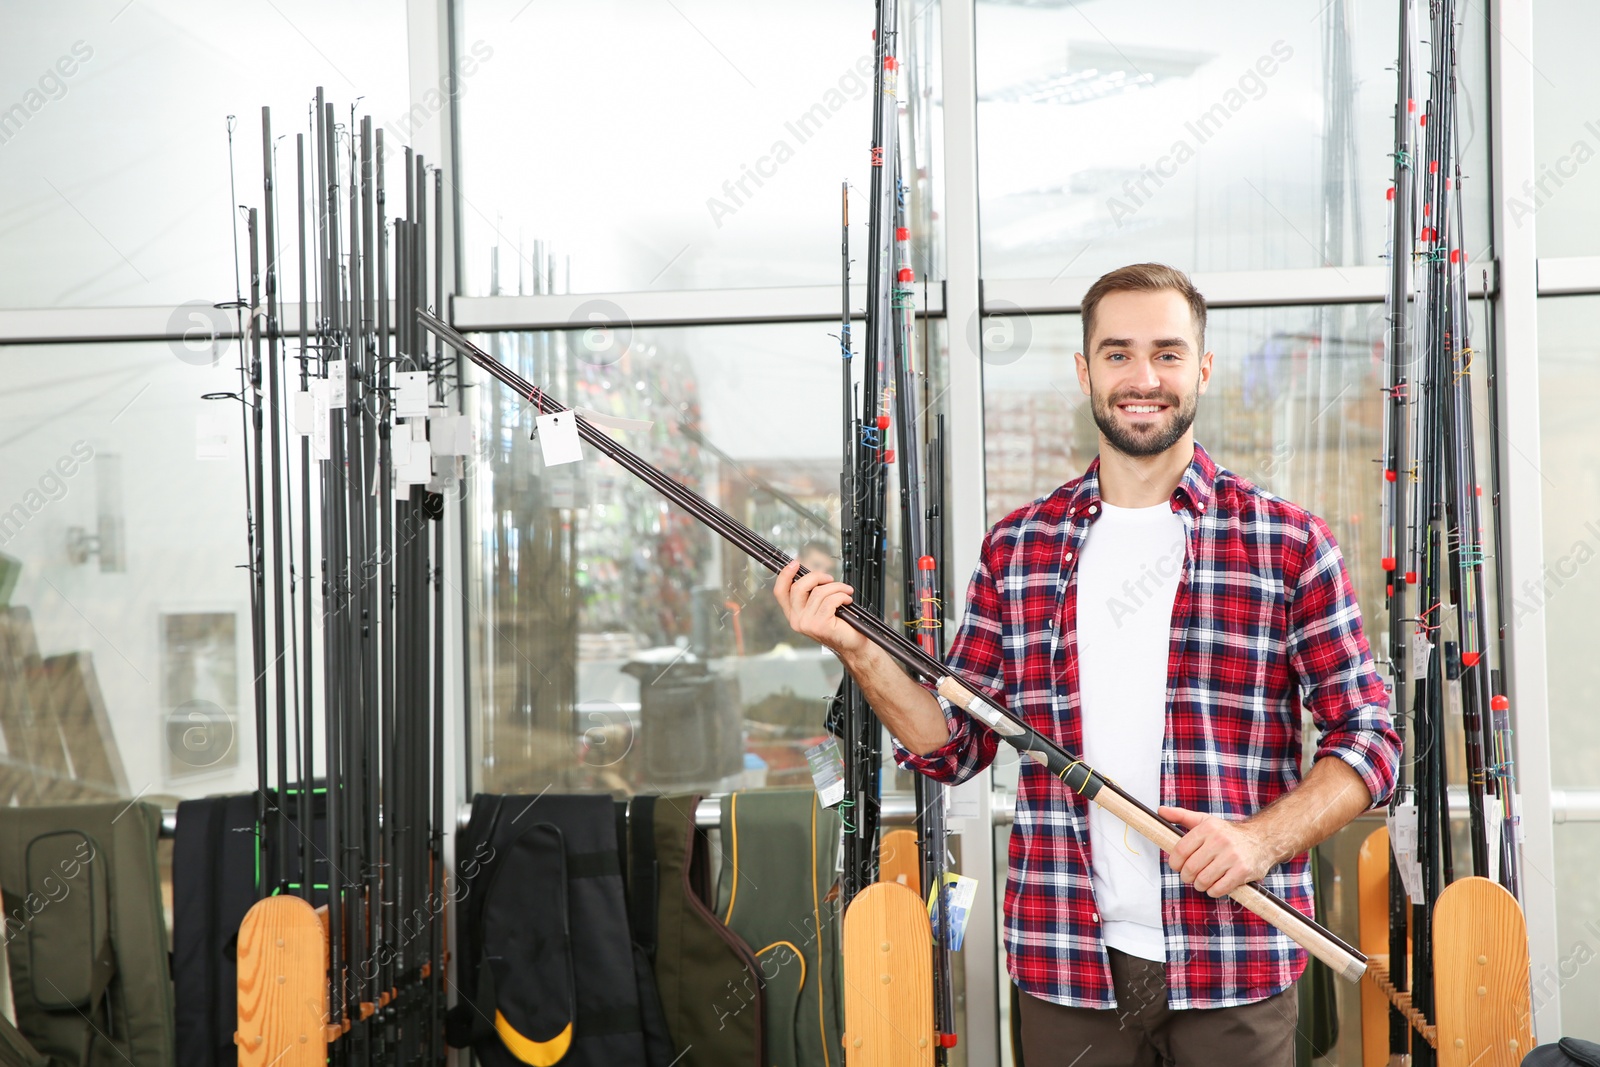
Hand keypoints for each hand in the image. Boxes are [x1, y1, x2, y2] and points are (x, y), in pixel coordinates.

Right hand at [772, 559, 866, 655]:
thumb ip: (812, 593)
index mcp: (793, 614)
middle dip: (817, 576)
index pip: (780, 592)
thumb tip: (814, 575)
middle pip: (798, 587)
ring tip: (846, 591)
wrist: (853, 644)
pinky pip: (830, 601)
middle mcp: (796, 619)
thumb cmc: (840, 625)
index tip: (795, 563)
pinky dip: (842, 596)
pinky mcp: (820, 625)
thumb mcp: (820, 606)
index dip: (785, 575)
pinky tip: (847, 600)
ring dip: (836, 587)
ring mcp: (807, 623)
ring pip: (819, 592)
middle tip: (830, 579)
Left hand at [1158, 805, 1277, 897]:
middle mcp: (1219, 841)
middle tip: (1190, 876)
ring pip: (1203, 880)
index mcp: (1207, 828)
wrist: (1262, 840)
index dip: (1174, 862)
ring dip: (1199, 885)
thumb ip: (1181, 816)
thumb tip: (1160, 811)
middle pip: (1190, 868)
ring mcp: (1232, 857)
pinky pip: (1219, 889)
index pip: (1180, 850)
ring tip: (1202, 881)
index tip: (1177, 866)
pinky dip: (1213, 891)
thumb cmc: (1228, 833)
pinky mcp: (1242, 871)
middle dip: (1186, 876)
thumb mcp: (1205, 821)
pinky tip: (1214, 886)